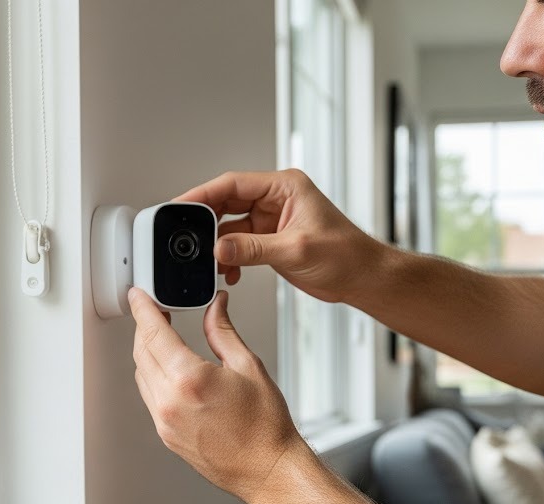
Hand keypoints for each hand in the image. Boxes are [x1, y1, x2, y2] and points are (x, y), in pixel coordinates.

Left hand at [129, 287, 312, 503]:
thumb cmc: (265, 426)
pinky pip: (149, 397)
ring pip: (141, 374)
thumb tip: (216, 307)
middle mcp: (170, 400)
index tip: (139, 296)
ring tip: (164, 340)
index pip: (154, 332)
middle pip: (142, 351)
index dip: (143, 309)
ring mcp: (164, 420)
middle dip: (145, 328)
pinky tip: (171, 371)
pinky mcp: (165, 434)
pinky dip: (153, 377)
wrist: (267, 469)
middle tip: (156, 312)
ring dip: (148, 352)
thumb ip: (223, 332)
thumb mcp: (248, 367)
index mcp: (190, 378)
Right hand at [177, 169, 384, 304]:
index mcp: (285, 186)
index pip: (233, 184)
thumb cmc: (347, 255)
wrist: (364, 278)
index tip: (179, 206)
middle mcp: (276, 199)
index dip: (202, 194)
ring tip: (204, 260)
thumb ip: (254, 249)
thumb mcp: (296, 250)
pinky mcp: (272, 240)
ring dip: (217, 244)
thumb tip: (219, 249)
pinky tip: (226, 271)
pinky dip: (229, 257)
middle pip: (227, 202)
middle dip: (204, 221)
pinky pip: (239, 244)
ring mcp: (273, 220)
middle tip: (182, 236)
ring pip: (230, 225)